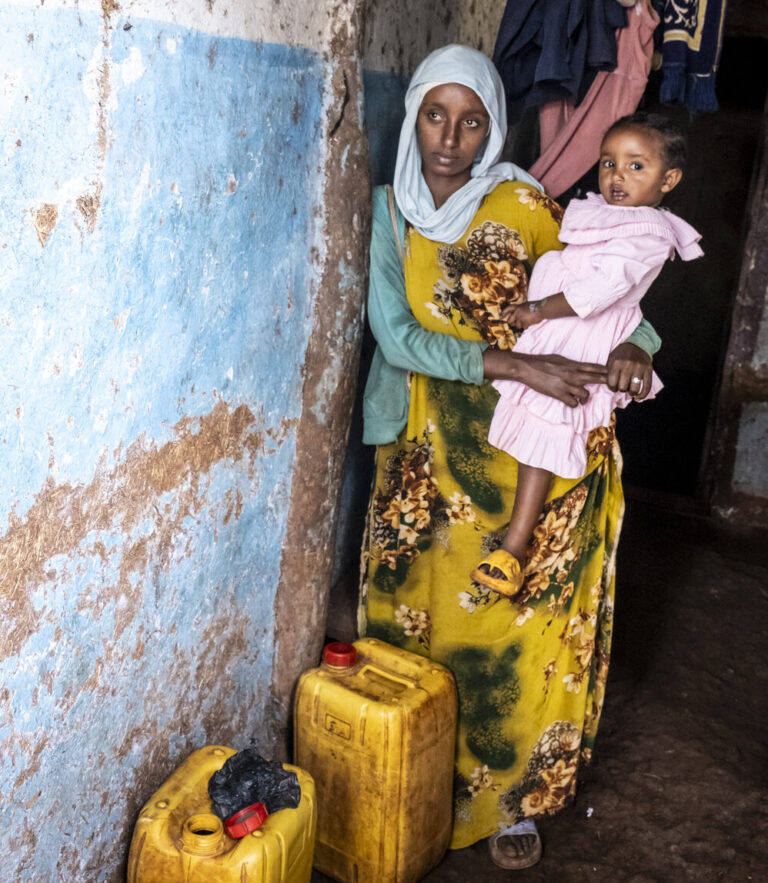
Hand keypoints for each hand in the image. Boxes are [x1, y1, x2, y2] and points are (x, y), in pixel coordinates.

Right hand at [483, 350, 607, 407]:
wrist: (527, 368)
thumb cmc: (542, 361)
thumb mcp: (560, 359)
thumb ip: (572, 364)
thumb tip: (580, 368)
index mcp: (574, 364)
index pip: (596, 367)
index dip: (606, 371)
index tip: (614, 374)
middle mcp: (573, 374)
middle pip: (597, 378)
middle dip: (606, 382)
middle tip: (612, 388)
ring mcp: (566, 385)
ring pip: (586, 395)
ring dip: (585, 399)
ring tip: (581, 399)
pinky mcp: (559, 394)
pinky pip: (573, 403)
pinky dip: (573, 404)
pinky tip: (570, 402)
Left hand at [502, 301, 542, 330]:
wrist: (541, 308)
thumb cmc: (536, 306)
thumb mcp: (526, 305)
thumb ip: (520, 310)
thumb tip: (517, 316)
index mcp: (517, 307)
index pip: (508, 309)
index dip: (503, 312)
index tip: (501, 316)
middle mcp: (517, 313)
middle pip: (509, 321)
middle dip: (511, 323)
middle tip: (515, 323)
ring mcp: (520, 318)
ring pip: (517, 325)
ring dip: (522, 325)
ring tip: (528, 320)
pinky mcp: (524, 323)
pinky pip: (524, 327)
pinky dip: (527, 326)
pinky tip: (531, 322)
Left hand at [606, 342, 652, 399]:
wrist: (637, 345)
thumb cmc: (621, 354)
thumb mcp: (611, 360)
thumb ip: (609, 373)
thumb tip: (609, 387)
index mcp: (617, 363)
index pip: (612, 383)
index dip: (612, 387)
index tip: (614, 386)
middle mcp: (629, 365)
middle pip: (623, 387)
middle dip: (621, 389)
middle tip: (622, 386)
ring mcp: (640, 368)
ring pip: (634, 389)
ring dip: (631, 393)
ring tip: (629, 390)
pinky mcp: (649, 370)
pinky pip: (647, 387)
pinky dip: (642, 395)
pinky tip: (638, 398)